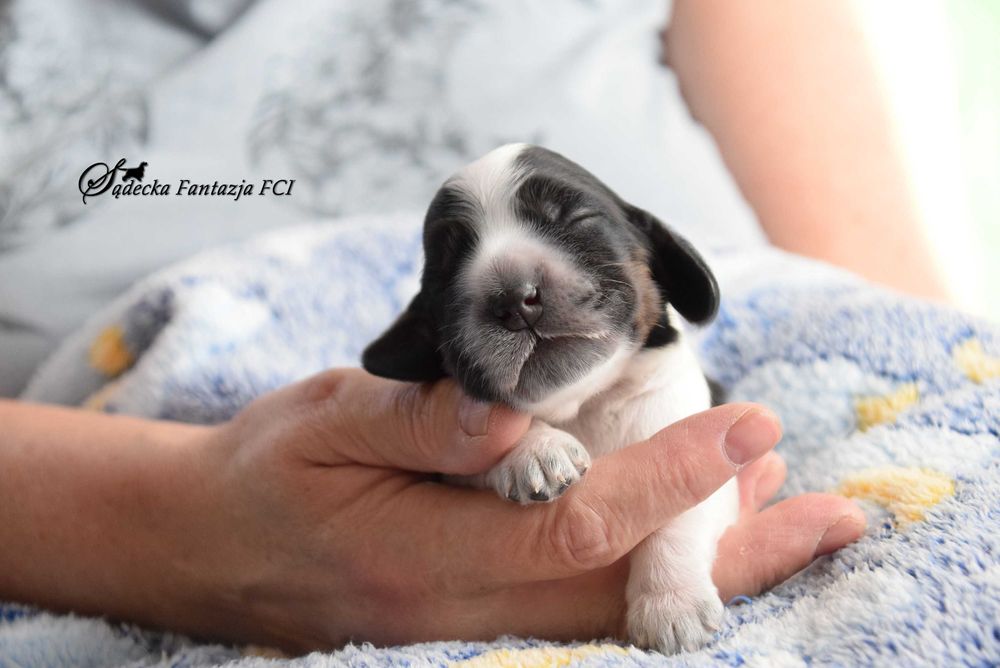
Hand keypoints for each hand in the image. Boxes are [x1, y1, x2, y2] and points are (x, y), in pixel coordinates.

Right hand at [169, 368, 863, 651]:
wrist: (212, 545)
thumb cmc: (267, 471)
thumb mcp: (323, 420)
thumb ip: (416, 419)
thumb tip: (513, 413)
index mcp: (417, 554)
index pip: (572, 528)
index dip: (663, 481)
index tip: (737, 423)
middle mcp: (457, 609)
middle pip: (622, 594)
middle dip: (731, 549)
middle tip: (826, 505)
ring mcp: (468, 626)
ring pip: (614, 610)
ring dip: (709, 566)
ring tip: (795, 514)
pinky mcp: (474, 617)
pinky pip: (582, 605)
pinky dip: (653, 570)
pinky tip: (697, 532)